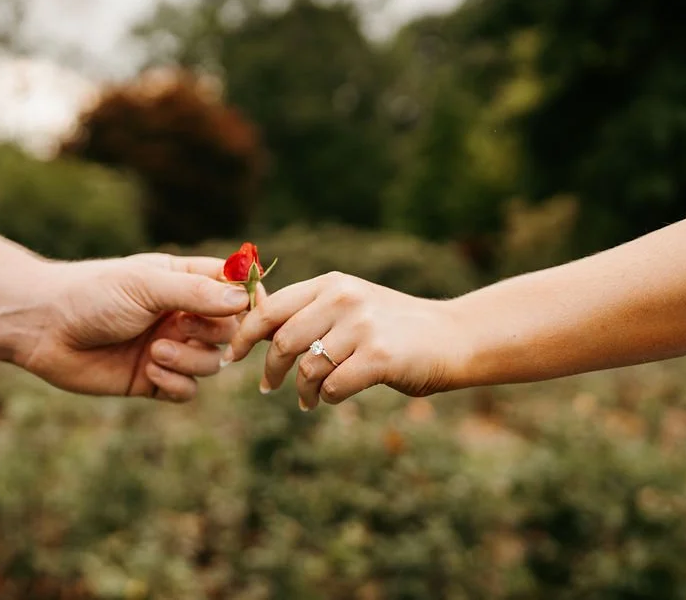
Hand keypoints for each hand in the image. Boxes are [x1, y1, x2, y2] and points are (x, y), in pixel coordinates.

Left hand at [14, 253, 249, 401]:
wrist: (43, 328)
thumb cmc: (92, 294)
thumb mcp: (146, 286)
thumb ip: (195, 293)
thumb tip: (243, 300)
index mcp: (184, 281)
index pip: (234, 287)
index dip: (249, 299)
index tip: (254, 309)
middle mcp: (181, 315)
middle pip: (230, 330)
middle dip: (215, 334)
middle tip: (184, 328)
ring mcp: (170, 348)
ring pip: (212, 363)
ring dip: (191, 361)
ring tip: (157, 352)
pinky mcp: (153, 380)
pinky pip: (188, 390)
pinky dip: (177, 384)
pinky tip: (151, 372)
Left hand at [226, 272, 469, 409]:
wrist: (454, 337)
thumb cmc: (395, 327)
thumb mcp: (352, 305)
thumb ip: (311, 313)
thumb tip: (256, 329)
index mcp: (331, 284)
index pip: (271, 307)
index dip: (245, 334)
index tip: (232, 355)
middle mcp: (344, 298)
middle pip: (283, 340)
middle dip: (269, 369)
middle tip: (267, 387)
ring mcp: (363, 326)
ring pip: (308, 368)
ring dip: (303, 391)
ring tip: (308, 400)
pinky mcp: (380, 356)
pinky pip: (333, 386)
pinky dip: (328, 398)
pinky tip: (333, 398)